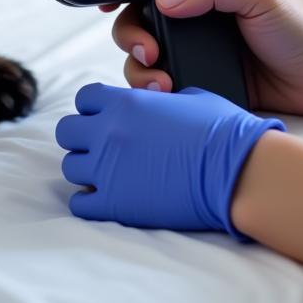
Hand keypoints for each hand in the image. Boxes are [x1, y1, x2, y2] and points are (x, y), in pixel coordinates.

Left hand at [55, 82, 283, 236]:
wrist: (235, 172)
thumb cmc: (222, 131)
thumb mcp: (191, 98)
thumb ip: (160, 100)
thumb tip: (158, 102)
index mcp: (126, 102)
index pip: (85, 97)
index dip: (95, 107)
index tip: (107, 116)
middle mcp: (109, 132)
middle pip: (67, 131)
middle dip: (82, 137)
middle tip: (102, 146)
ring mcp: (108, 170)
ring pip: (70, 168)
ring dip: (87, 170)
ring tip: (108, 175)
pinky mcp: (114, 204)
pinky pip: (80, 204)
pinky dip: (89, 202)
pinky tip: (108, 198)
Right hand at [103, 0, 302, 114]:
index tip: (111, 4)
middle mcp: (198, 19)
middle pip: (141, 24)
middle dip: (131, 36)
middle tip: (146, 50)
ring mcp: (200, 53)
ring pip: (148, 59)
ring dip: (140, 68)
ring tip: (158, 80)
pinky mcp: (206, 84)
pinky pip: (169, 89)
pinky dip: (158, 92)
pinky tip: (166, 95)